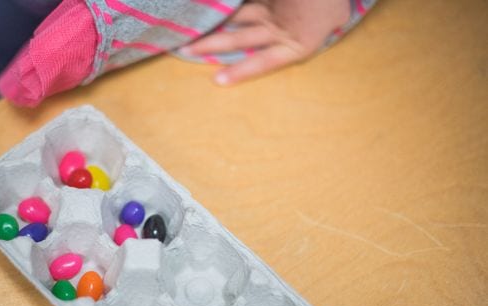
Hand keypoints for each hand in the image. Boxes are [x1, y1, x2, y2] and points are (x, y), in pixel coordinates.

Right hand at [181, 0, 350, 84]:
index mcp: (295, 44)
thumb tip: (318, 27)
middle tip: (186, 50)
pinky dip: (230, 5)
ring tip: (192, 27)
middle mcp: (276, 28)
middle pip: (238, 39)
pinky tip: (211, 7)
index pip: (262, 62)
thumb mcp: (336, 20)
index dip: (239, 72)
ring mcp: (270, 7)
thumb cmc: (336, 0)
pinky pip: (243, 1)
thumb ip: (322, 29)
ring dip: (215, 22)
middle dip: (211, 45)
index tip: (217, 81)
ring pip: (237, 16)